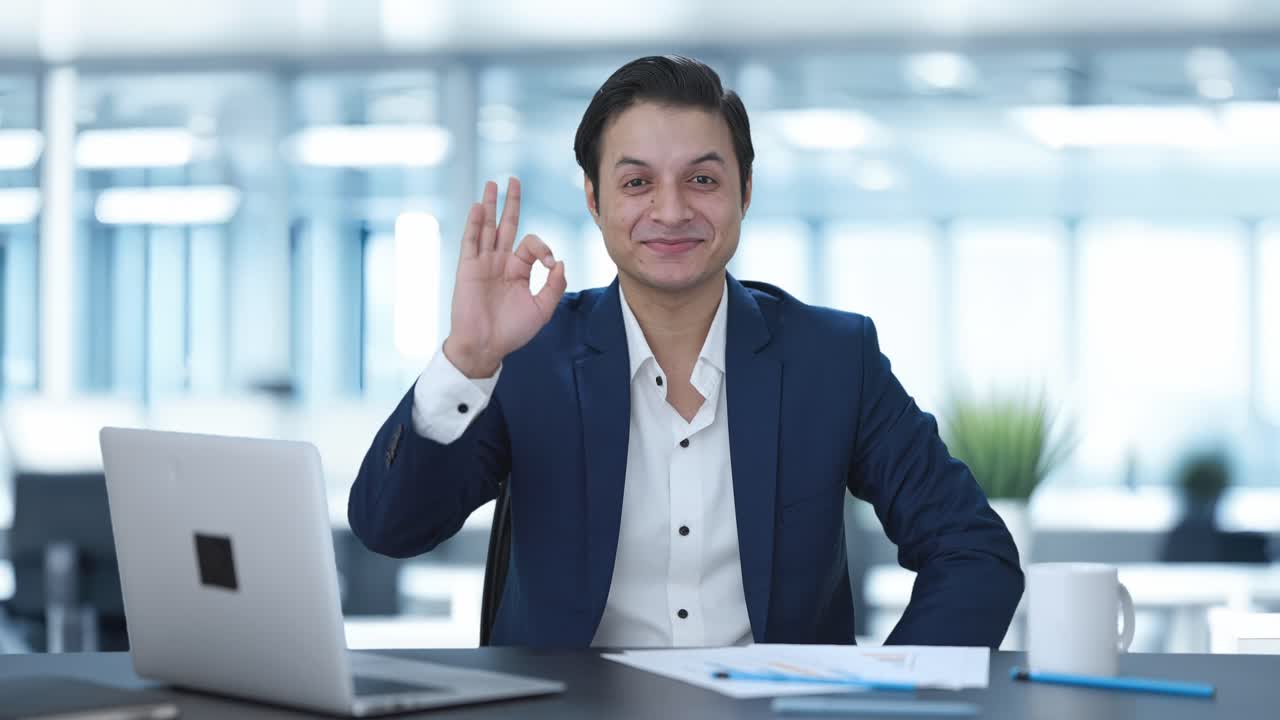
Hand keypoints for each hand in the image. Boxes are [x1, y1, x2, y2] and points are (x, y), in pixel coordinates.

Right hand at [443, 178, 566, 377]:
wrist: (487, 346)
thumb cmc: (513, 331)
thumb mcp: (542, 309)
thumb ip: (554, 285)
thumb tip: (560, 261)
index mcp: (517, 270)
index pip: (531, 244)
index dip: (544, 248)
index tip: (550, 263)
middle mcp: (500, 262)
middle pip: (506, 225)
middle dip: (511, 203)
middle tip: (513, 180)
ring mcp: (483, 263)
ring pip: (487, 228)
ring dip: (490, 205)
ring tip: (492, 184)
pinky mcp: (468, 268)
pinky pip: (472, 241)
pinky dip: (475, 223)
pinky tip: (479, 206)